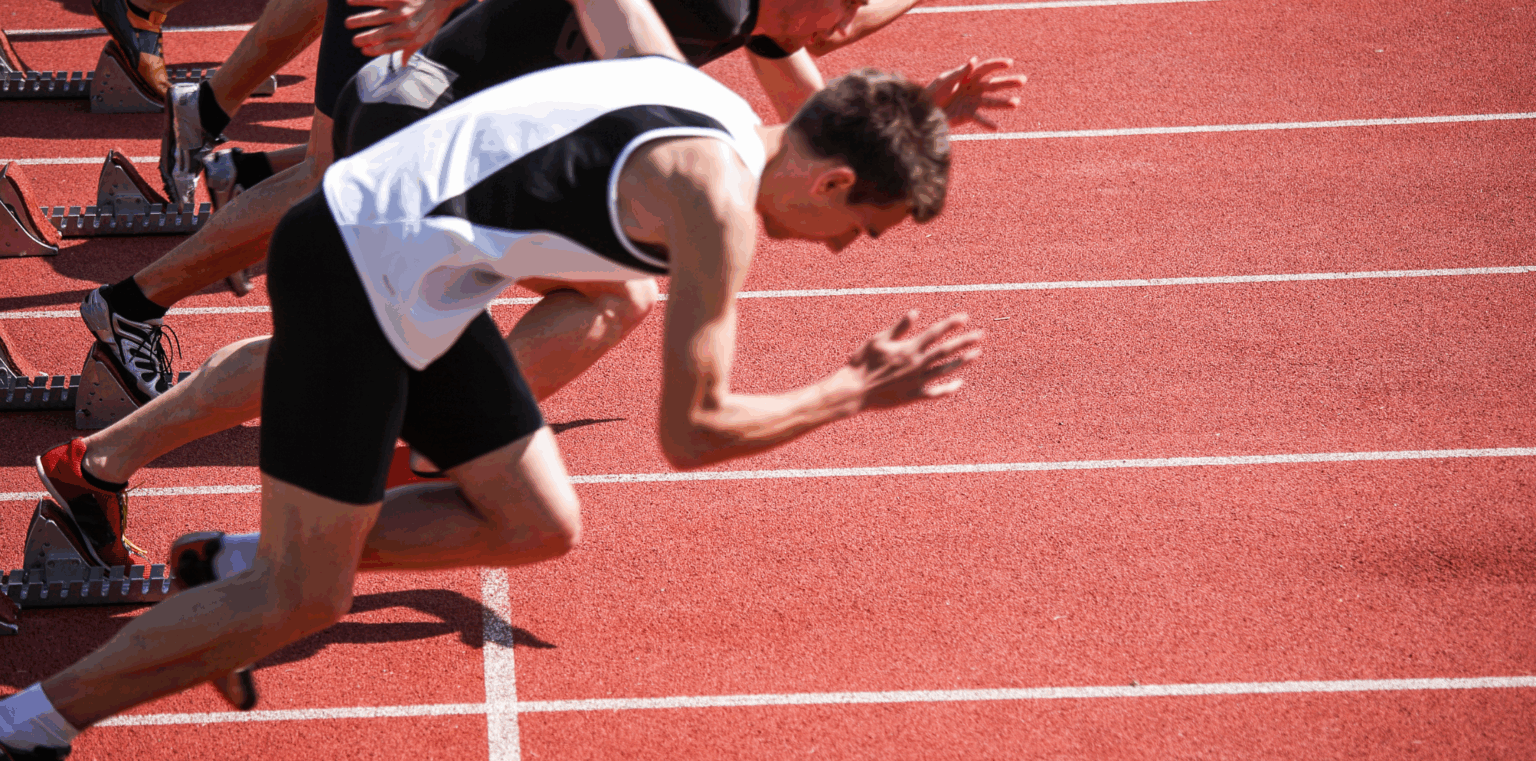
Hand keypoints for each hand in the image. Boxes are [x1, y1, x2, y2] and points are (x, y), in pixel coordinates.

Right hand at [345, 0, 463, 58]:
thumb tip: (402, 64)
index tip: (363, 50)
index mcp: (413, 38)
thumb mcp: (425, 37)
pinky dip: (362, 0)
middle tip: (353, 41)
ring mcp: (402, 10)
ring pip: (376, 17)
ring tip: (348, 24)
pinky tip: (350, 1)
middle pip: (381, 34)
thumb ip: (411, 49)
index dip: (376, 50)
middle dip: (365, 38)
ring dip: (360, 20)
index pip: (390, 47)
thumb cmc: (432, 19)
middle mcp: (407, 26)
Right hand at [847, 311, 983, 409]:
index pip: (935, 333)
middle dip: (965, 341)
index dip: (951, 324)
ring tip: (977, 355)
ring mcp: (916, 381)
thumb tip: (914, 313)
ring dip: (962, 362)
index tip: (965, 317)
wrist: (854, 390)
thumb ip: (898, 328)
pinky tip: (959, 383)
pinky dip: (948, 388)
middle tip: (981, 335)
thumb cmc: (862, 362)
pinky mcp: (913, 396)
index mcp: (908, 349)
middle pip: (946, 351)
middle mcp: (916, 364)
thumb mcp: (878, 340)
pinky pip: (935, 393)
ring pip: (945, 370)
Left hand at [925, 56, 1026, 129]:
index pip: (986, 68)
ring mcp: (973, 102)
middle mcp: (975, 88)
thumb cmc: (934, 91)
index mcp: (969, 76)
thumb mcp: (946, 80)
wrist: (926, 109)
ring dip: (1004, 103)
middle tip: (1023, 80)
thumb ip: (960, 72)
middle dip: (1009, 82)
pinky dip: (988, 123)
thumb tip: (973, 60)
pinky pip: (980, 119)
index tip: (1009, 63)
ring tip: (1016, 103)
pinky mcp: (968, 115)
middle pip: (994, 84)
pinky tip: (997, 127)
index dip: (998, 64)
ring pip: (992, 101)